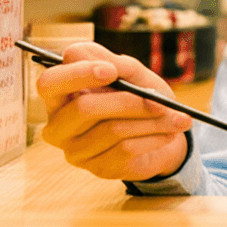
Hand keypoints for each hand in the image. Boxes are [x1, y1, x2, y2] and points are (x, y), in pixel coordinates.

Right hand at [36, 41, 191, 180]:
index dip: (78, 74)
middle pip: (83, 109)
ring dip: (151, 121)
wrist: (163, 132)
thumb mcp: (132, 73)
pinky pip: (125, 149)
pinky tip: (169, 133)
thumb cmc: (140, 96)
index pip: (50, 83)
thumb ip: (112, 63)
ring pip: (111, 130)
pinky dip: (154, 138)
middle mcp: (59, 124)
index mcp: (61, 95)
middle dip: (128, 102)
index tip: (111, 70)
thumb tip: (87, 58)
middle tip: (160, 102)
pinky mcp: (96, 168)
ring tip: (176, 118)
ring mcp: (75, 150)